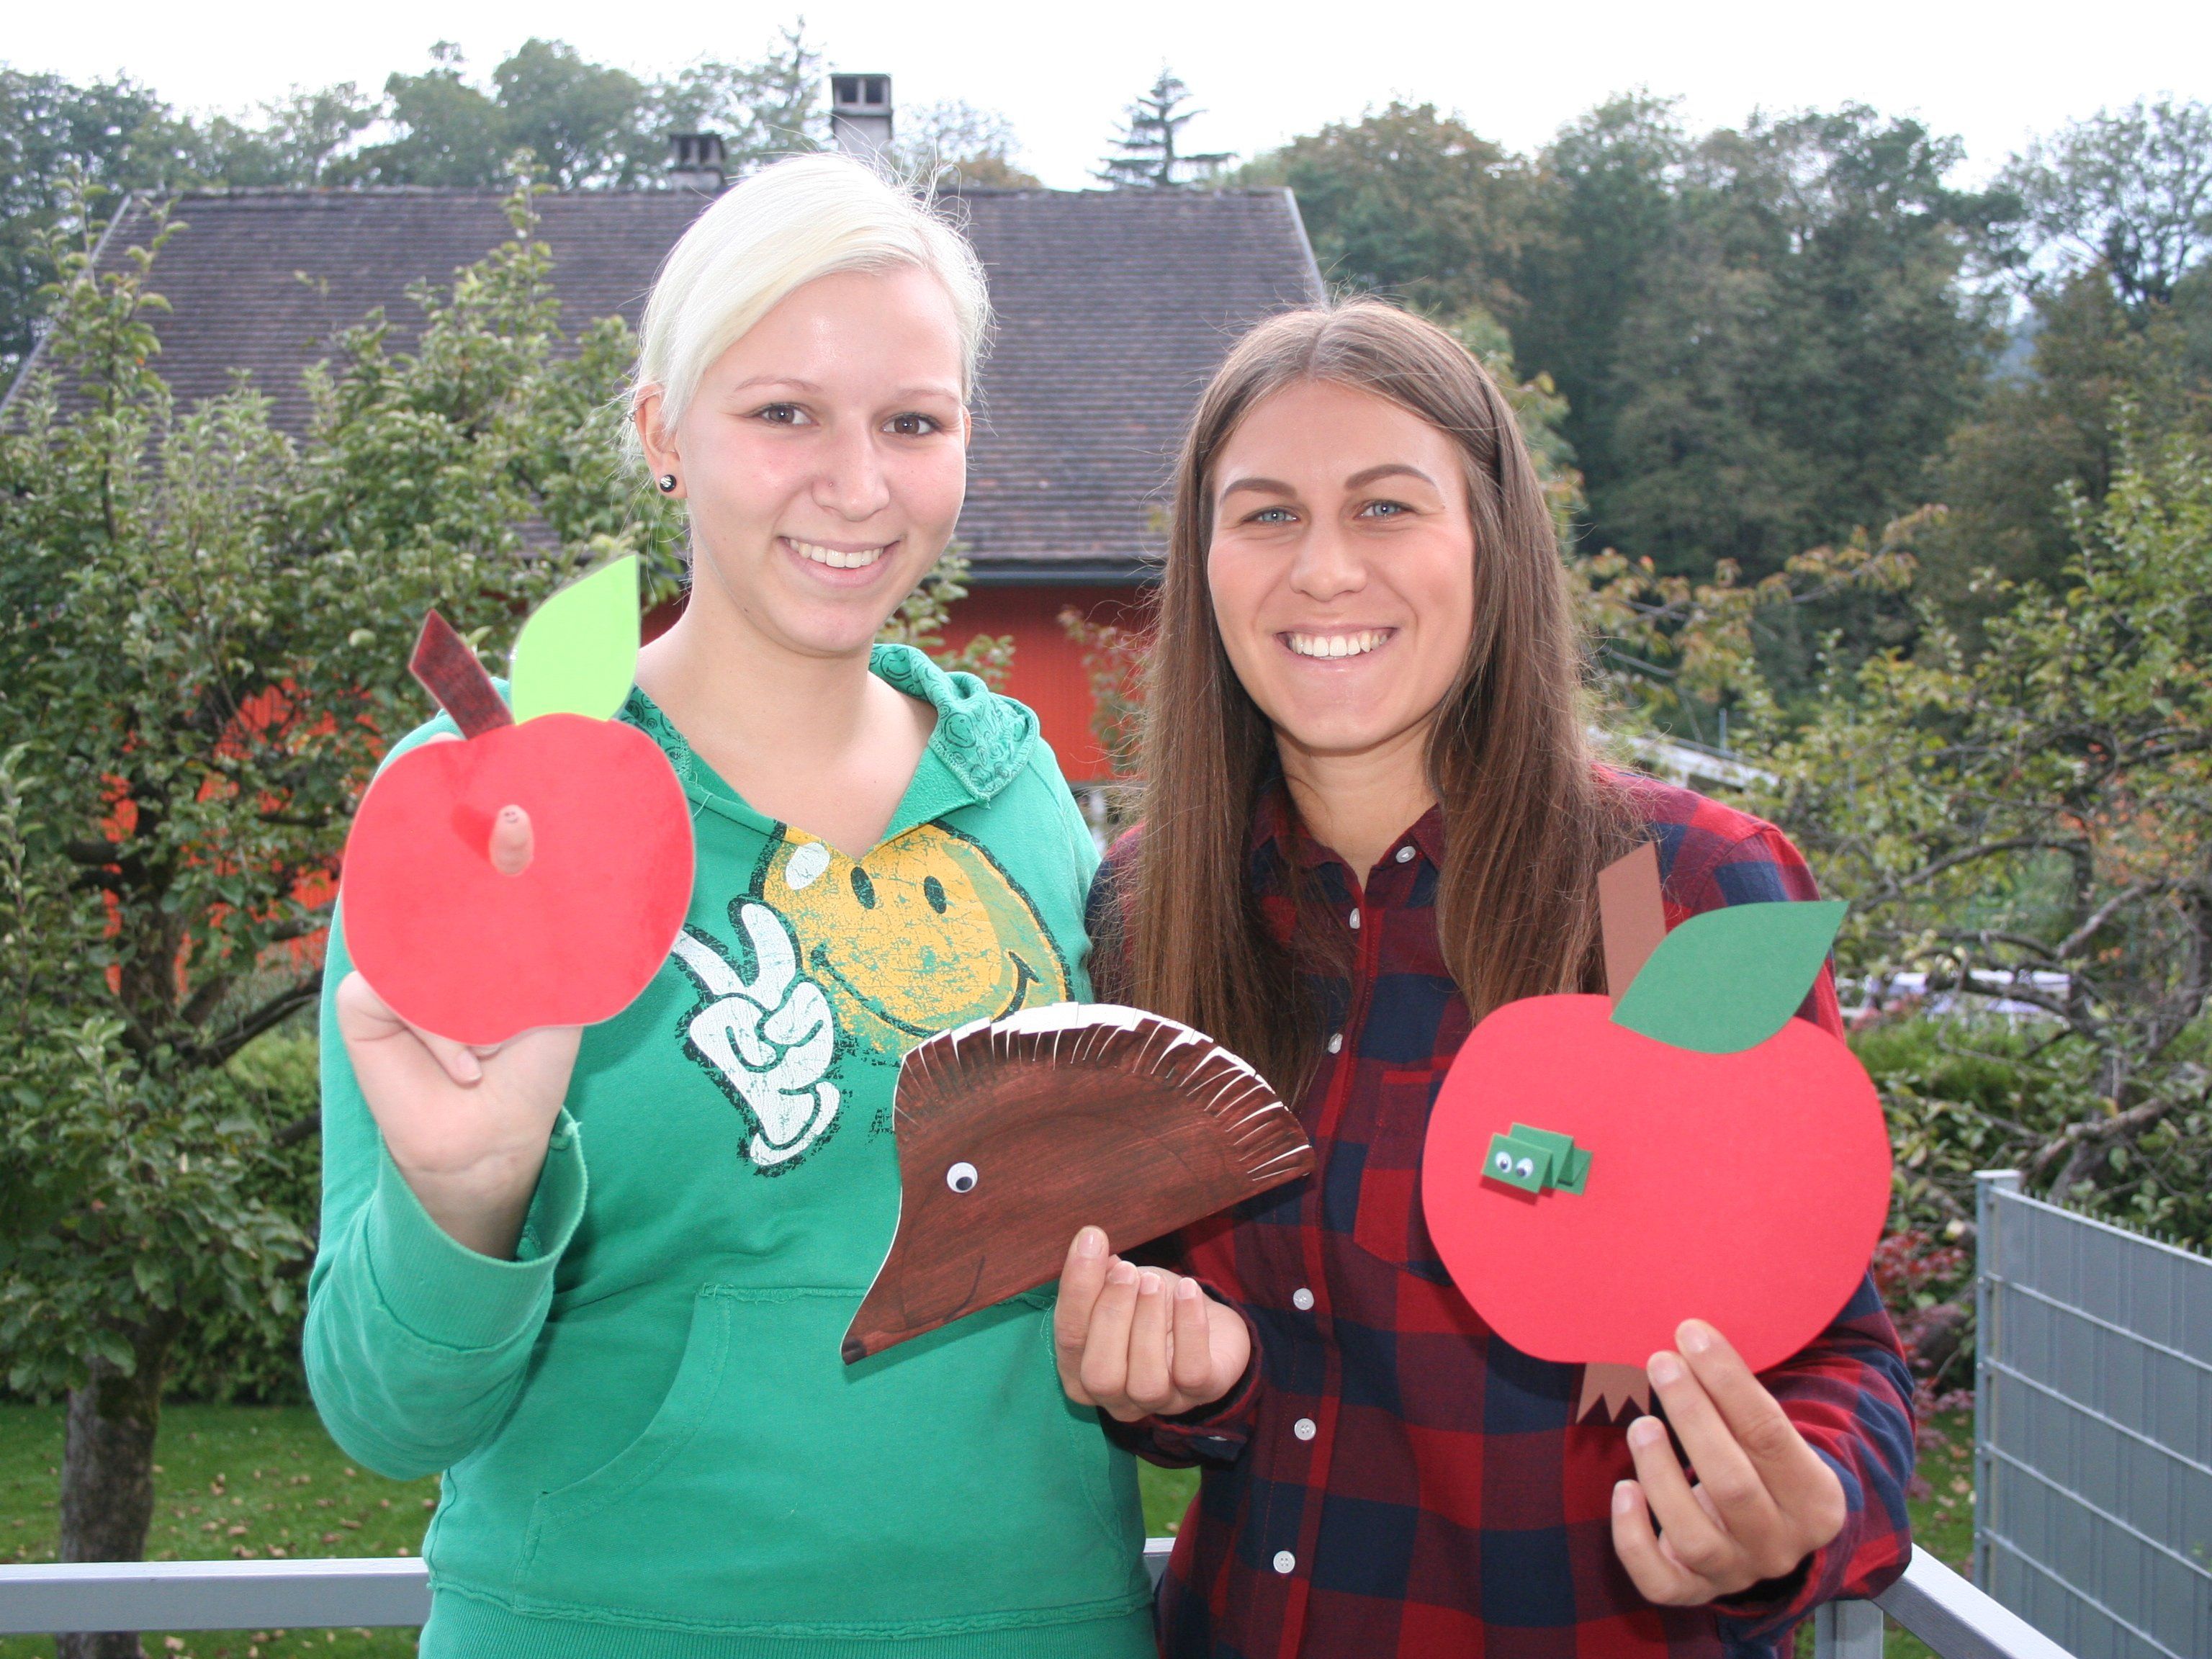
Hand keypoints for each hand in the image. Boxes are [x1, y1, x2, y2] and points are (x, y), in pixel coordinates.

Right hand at [335, 805, 580, 1259]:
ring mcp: (390, 962)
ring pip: (421, 935)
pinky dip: (441, 1032)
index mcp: (472, 922)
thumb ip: (538, 926)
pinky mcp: (360, 999)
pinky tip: (467, 1066)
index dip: (463, 804)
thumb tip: (531, 849)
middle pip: (426, 871)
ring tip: (499, 1028)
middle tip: (510, 824)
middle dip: (465, 848)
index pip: (456, 851)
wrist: (499, 1132)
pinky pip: (395, 990)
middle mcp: (426, 933)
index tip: (475, 757)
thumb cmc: (527, 1058)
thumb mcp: (550, 985)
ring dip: (470, 986)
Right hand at [1052, 1227, 1251, 1422]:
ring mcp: (1159, 1402)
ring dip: (1148, 1324)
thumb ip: (1099, 1275)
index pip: (1069, 1339)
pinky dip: (1189, 1328)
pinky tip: (1188, 1291)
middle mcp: (1114, 1399)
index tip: (1090, 1240)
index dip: (1076, 1290)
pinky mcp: (1202, 1393)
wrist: (1207, 1319)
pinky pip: (1192, 1372)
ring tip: (1155, 1283)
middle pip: (1100, 1375)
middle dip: (1111, 1317)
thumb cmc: (1151, 1305)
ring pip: (1146, 1382)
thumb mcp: (1120, 1286)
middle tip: (1128, 1272)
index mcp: (1080, 1372)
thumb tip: (1088, 1245)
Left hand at [1611, 1319, 1847, 1604]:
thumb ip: (1743, 1397)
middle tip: (1660, 1362)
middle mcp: (1781, 1543)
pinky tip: (1622, 1490)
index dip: (1727, 1380)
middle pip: (1733, 1484)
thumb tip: (1693, 1330)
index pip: (1771, 1434)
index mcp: (1816, 1499)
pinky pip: (1659, 1580)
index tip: (1691, 1333)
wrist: (1772, 1536)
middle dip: (1693, 1417)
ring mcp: (1737, 1572)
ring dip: (1660, 1473)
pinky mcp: (1694, 1592)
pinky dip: (1632, 1537)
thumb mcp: (1775, 1435)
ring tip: (1641, 1425)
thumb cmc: (1763, 1463)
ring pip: (1693, 1535)